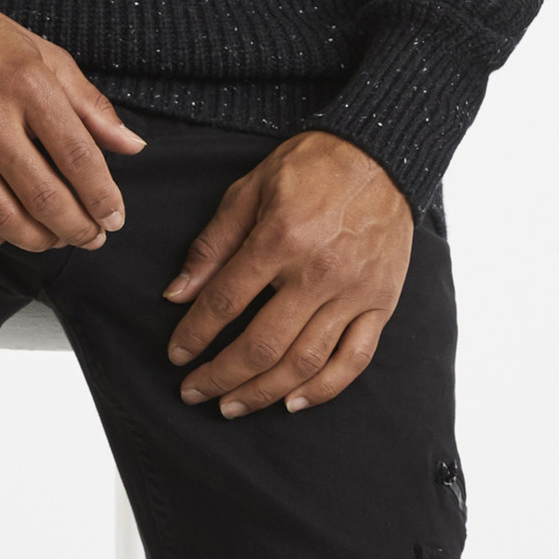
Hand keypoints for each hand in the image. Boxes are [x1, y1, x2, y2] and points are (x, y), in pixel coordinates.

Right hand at [0, 2, 147, 254]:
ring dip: (39, 240)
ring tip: (56, 238)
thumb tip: (132, 145)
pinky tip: (9, 234)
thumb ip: (89, 104)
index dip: (102, 196)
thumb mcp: (45, 55)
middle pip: (44, 196)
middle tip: (93, 237)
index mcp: (27, 85)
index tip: (115, 217)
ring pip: (3, 218)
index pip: (77, 156)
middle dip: (78, 228)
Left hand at [162, 129, 411, 418]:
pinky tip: (294, 402)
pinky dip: (324, 389)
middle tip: (195, 393)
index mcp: (280, 237)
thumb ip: (213, 244)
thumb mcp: (250, 189)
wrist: (379, 153)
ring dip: (264, 392)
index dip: (195, 334)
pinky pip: (353, 360)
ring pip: (305, 362)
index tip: (176, 356)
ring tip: (233, 405)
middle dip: (222, 375)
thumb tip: (178, 294)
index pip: (226, 301)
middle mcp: (318, 272)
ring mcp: (354, 292)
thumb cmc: (310, 166)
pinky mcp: (382, 303)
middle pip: (263, 343)